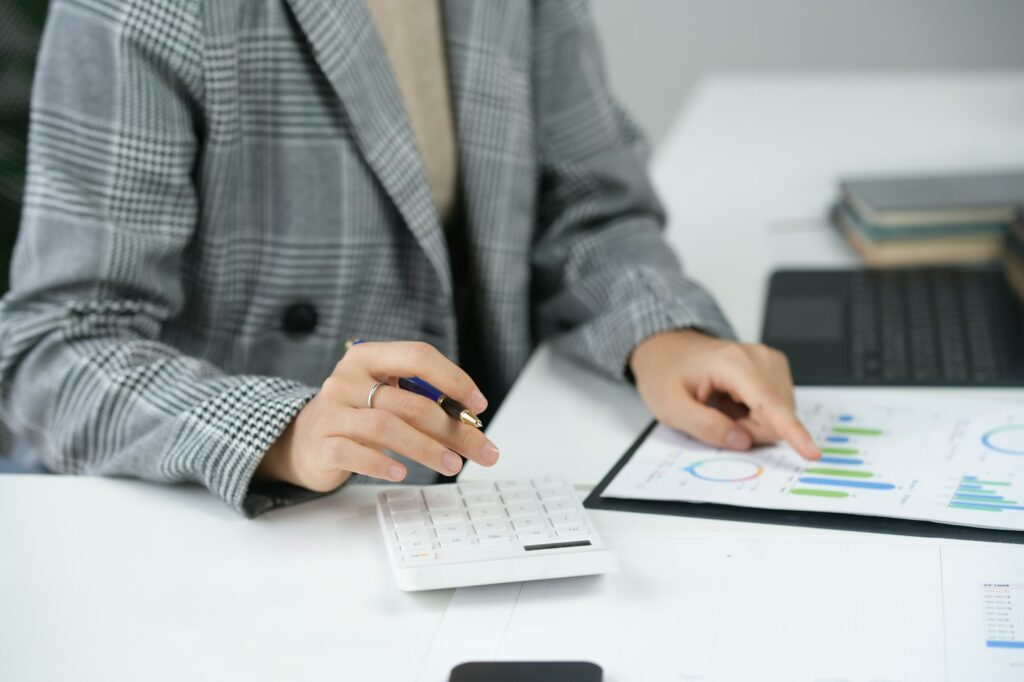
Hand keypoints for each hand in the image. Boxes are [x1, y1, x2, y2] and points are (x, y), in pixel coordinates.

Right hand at [257, 341, 499, 490]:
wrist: (303, 441)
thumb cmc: (357, 416)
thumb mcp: (386, 398)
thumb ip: (422, 404)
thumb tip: (471, 426)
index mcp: (368, 357)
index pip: (417, 356)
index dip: (453, 378)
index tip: (479, 404)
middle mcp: (346, 379)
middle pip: (410, 402)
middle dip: (452, 429)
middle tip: (481, 451)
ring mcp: (331, 412)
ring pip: (386, 427)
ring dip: (426, 448)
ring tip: (452, 465)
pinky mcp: (321, 445)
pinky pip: (354, 453)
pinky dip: (381, 464)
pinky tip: (401, 473)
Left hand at [630, 330, 819, 459]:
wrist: (668, 349)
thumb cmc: (666, 374)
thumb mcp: (670, 407)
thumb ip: (705, 426)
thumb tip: (742, 441)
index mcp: (732, 363)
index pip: (769, 404)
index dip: (792, 432)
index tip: (812, 452)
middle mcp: (758, 356)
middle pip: (776, 416)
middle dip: (749, 429)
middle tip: (717, 415)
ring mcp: (769, 360)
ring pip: (780, 414)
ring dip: (752, 421)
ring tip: (723, 404)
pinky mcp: (774, 367)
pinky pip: (778, 406)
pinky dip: (756, 412)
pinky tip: (734, 400)